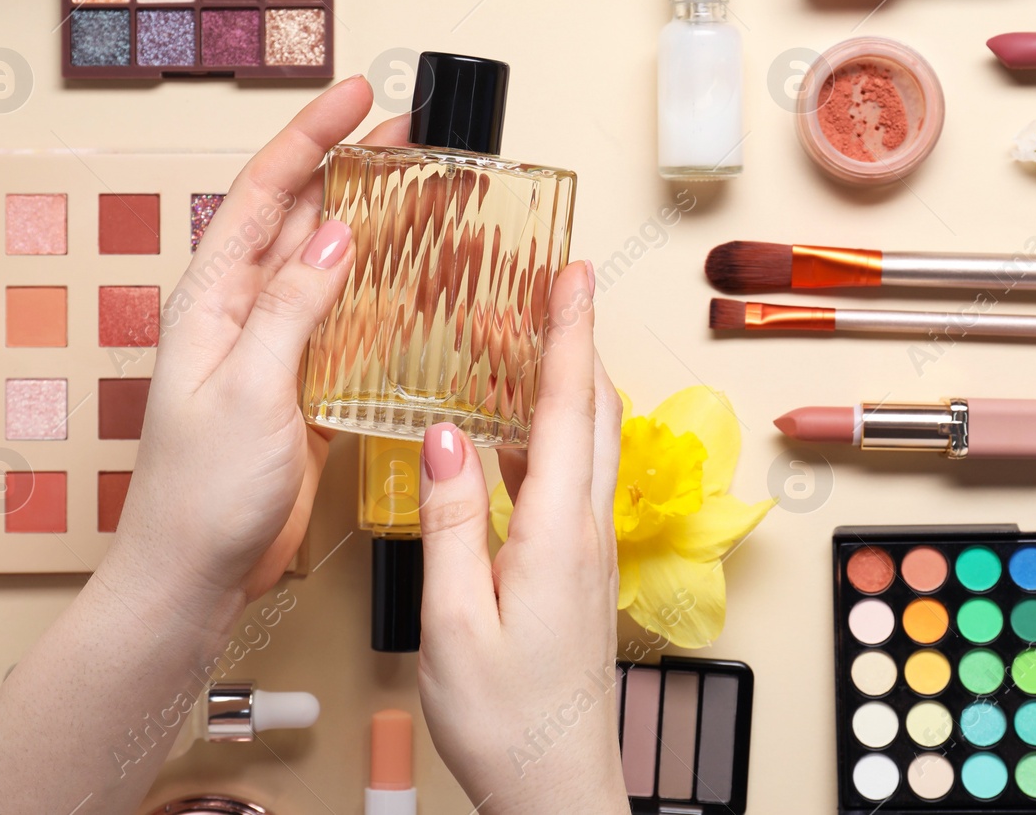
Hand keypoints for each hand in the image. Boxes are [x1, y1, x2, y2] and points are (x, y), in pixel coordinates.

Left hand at [106, 76, 407, 609]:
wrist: (194, 575)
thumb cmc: (199, 494)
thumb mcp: (245, 391)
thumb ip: (291, 311)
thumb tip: (334, 237)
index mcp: (212, 299)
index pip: (265, 193)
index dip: (312, 137)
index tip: (359, 96)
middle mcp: (243, 312)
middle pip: (305, 217)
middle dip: (356, 168)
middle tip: (416, 135)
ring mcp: (276, 349)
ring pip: (334, 267)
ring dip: (381, 229)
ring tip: (434, 198)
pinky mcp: (304, 388)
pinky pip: (351, 326)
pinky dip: (388, 300)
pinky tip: (424, 288)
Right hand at [415, 262, 630, 814]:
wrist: (557, 787)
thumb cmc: (504, 718)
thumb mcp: (454, 620)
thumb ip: (453, 521)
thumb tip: (443, 434)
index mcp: (558, 532)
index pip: (569, 406)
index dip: (570, 332)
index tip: (572, 273)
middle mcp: (587, 529)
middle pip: (591, 411)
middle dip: (570, 341)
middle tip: (542, 288)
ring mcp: (588, 549)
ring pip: (586, 443)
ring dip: (561, 384)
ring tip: (519, 343)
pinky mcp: (579, 569)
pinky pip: (572, 479)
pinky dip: (548, 435)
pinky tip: (509, 435)